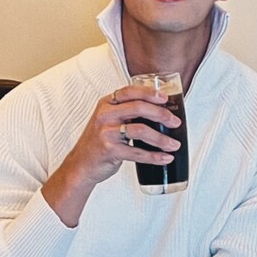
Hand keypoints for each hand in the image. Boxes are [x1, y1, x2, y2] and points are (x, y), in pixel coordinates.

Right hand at [42, 84, 181, 226]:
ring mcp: (106, 133)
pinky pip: (137, 152)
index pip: (130, 92)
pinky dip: (154, 156)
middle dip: (161, 114)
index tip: (165, 98)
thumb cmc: (99, 142)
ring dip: (161, 138)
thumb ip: (126, 113)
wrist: (80, 165)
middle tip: (175, 122)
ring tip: (173, 144)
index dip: (149, 93)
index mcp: (106, 104)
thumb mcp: (108, 120)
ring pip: (141, 130)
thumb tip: (159, 112)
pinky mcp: (110, 150)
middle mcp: (105, 115)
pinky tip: (165, 158)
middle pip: (138, 108)